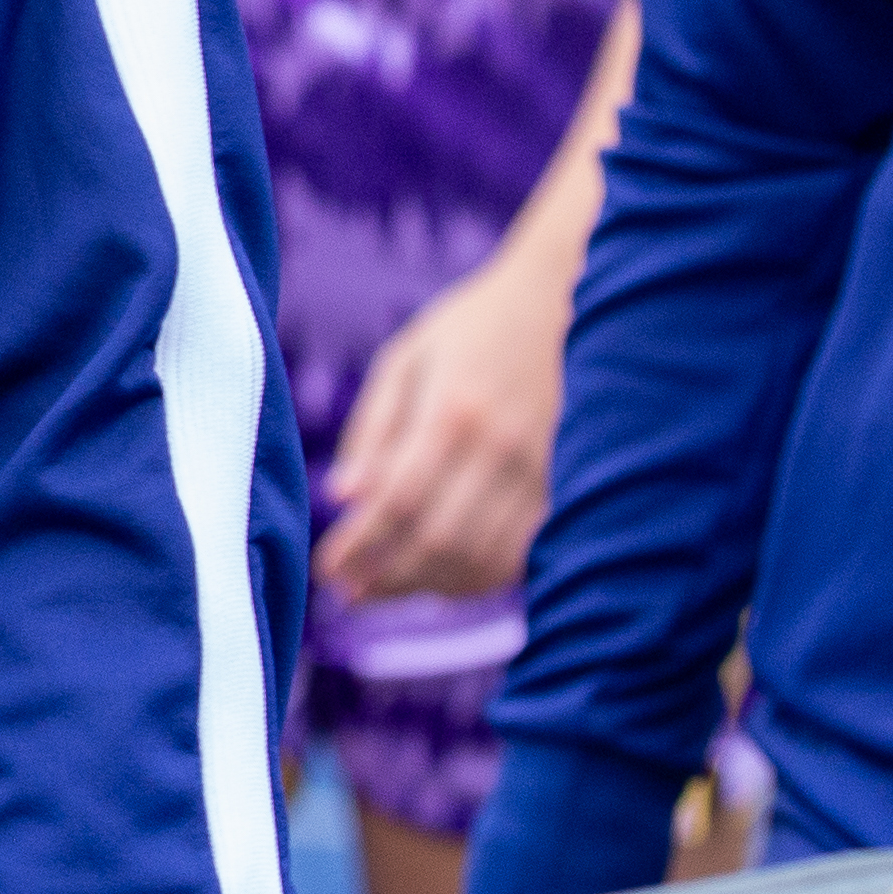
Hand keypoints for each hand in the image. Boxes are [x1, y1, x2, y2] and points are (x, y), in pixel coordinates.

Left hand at [317, 242, 570, 603]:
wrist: (567, 302)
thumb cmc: (474, 327)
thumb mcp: (408, 357)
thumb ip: (373, 427)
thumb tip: (341, 496)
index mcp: (454, 411)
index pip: (398, 501)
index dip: (359, 545)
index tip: (326, 570)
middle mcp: (502, 451)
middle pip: (439, 541)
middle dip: (385, 578)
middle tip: (346, 591)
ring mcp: (542, 475)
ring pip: (481, 560)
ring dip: (428, 587)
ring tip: (384, 588)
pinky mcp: (565, 490)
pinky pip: (519, 557)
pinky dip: (476, 580)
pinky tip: (441, 577)